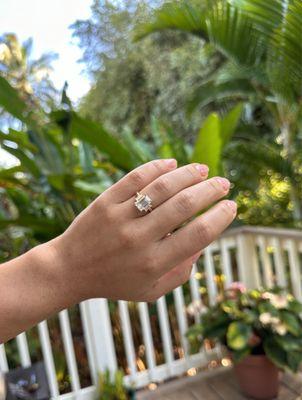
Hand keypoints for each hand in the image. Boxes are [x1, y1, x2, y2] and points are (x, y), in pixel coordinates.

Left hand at [51, 159, 235, 302]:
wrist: (69, 270)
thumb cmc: (114, 282)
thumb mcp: (151, 291)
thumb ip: (181, 273)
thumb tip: (202, 244)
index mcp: (154, 263)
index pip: (199, 234)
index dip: (221, 217)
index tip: (231, 207)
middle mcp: (139, 239)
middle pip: (184, 205)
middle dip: (211, 190)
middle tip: (224, 184)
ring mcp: (120, 218)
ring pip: (162, 187)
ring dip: (188, 174)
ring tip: (203, 170)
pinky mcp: (105, 202)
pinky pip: (135, 177)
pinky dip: (157, 167)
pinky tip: (172, 164)